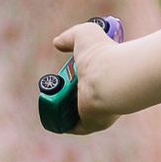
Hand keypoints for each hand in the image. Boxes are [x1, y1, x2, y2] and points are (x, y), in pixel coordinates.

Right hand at [50, 18, 122, 133]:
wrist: (109, 76)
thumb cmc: (101, 53)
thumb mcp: (85, 34)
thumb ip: (71, 36)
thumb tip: (58, 42)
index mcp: (108, 76)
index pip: (93, 79)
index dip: (79, 75)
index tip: (68, 72)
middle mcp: (106, 94)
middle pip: (83, 96)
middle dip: (68, 91)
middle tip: (57, 84)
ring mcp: (99, 111)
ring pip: (77, 112)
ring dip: (62, 106)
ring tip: (51, 96)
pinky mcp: (90, 124)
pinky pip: (73, 127)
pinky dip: (61, 123)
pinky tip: (51, 116)